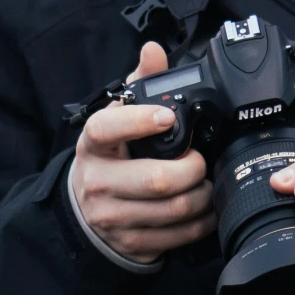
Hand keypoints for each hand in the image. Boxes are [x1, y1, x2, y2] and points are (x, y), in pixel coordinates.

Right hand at [72, 41, 215, 262]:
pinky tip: (205, 209)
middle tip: (201, 160)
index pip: (106, 129)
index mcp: (93, 144)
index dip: (138, 122)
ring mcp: (112, 217)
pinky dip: (200, 223)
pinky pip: (177, 237)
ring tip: (208, 182)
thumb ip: (140, 83)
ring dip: (202, 196)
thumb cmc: (113, 155)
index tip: (167, 117)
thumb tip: (153, 50)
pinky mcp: (130, 243)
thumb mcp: (120, 117)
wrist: (87, 208)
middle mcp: (97, 181)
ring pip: (172, 210)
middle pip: (155, 179)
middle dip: (192, 168)